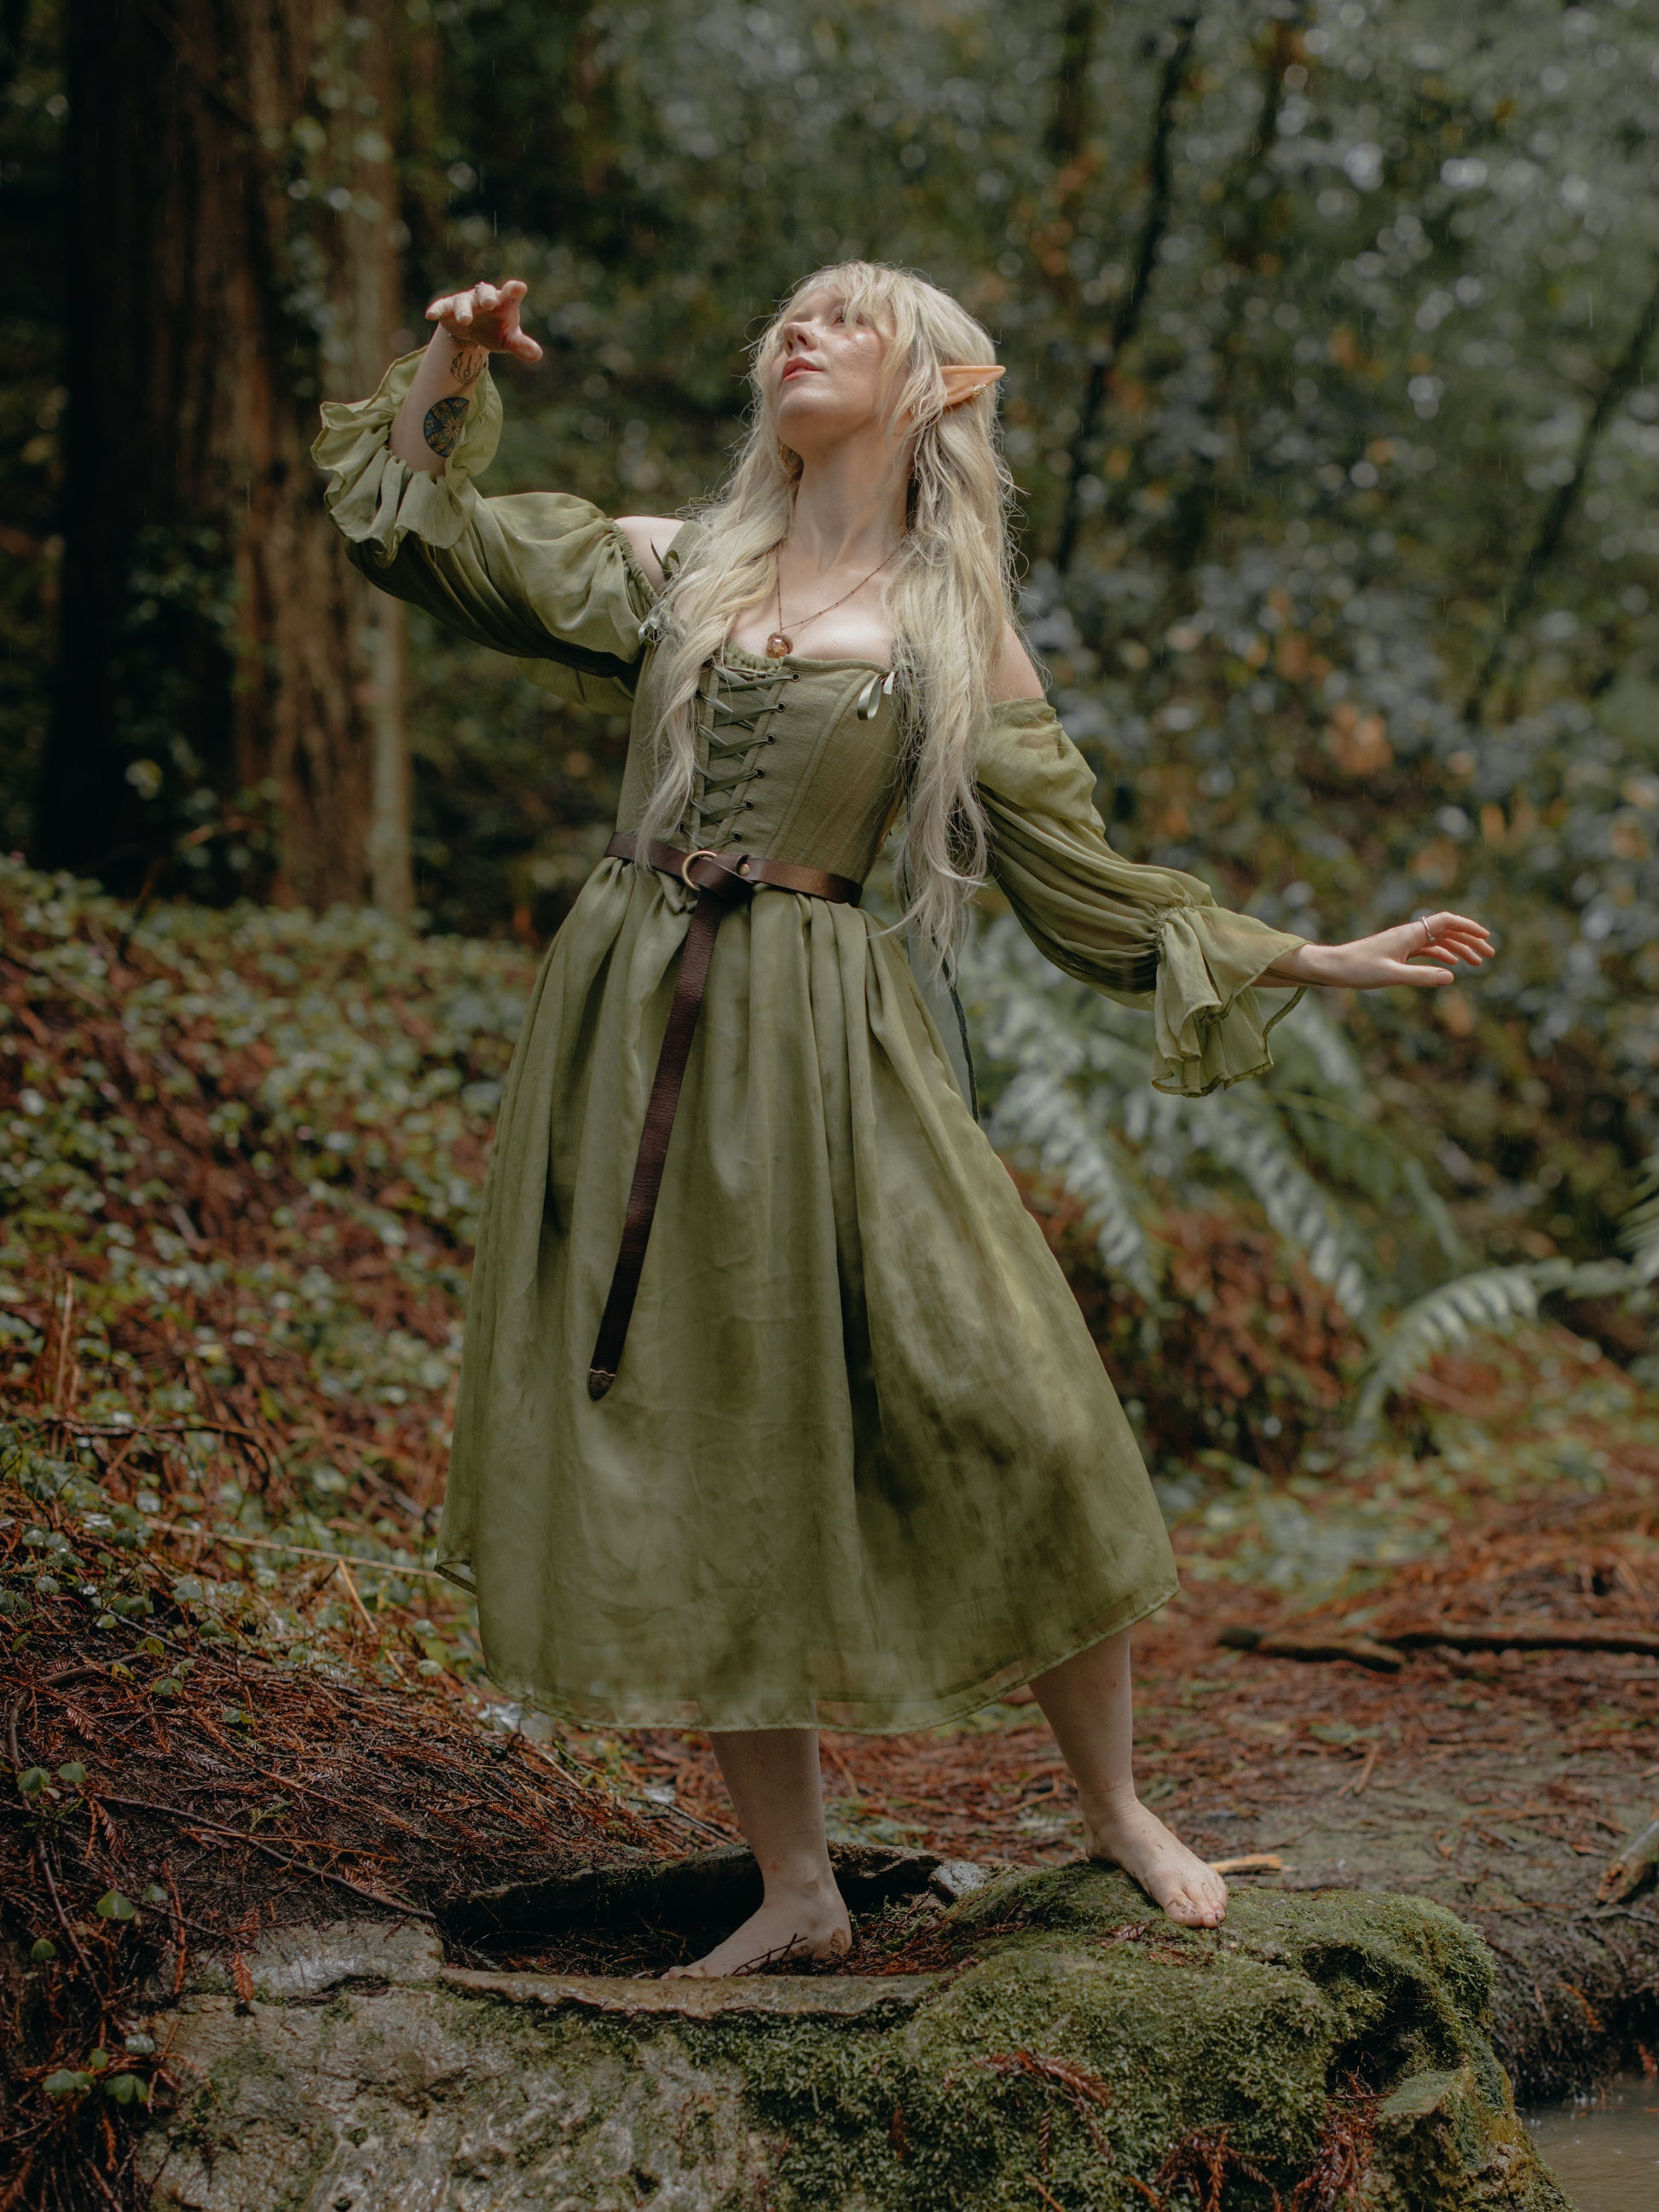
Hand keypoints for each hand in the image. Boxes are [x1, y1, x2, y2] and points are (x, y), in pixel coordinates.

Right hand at [425, 279, 542, 362]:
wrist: (473, 332)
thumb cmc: (496, 330)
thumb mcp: (509, 339)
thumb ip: (521, 345)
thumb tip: (537, 355)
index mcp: (503, 302)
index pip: (510, 293)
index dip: (514, 290)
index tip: (518, 288)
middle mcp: (483, 298)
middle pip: (485, 293)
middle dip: (486, 297)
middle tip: (489, 303)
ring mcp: (465, 301)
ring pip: (463, 302)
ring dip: (464, 310)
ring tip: (465, 320)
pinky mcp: (448, 308)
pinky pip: (442, 306)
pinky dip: (437, 309)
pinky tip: (430, 315)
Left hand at [1265, 910, 1494, 990]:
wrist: (1332, 967)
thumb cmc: (1357, 969)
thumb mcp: (1391, 975)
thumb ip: (1422, 977)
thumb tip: (1452, 976)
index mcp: (1409, 934)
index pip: (1446, 922)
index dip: (1468, 927)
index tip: (1486, 938)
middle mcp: (1408, 934)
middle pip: (1446, 932)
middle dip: (1470, 941)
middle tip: (1489, 956)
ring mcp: (1403, 943)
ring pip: (1438, 942)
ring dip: (1459, 950)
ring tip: (1477, 963)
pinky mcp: (1396, 953)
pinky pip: (1425, 950)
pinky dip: (1441, 956)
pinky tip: (1451, 965)